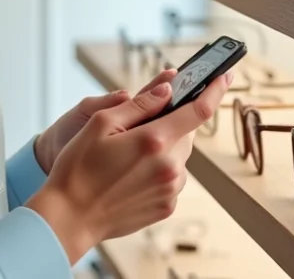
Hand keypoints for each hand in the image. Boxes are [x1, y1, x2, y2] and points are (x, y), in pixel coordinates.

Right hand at [25, 70, 233, 264]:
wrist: (69, 217)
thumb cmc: (78, 168)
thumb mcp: (100, 124)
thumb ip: (138, 105)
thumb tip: (167, 90)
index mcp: (154, 141)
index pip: (199, 110)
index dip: (215, 90)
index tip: (224, 76)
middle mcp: (170, 167)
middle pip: (186, 133)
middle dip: (171, 123)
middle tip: (139, 127)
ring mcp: (170, 190)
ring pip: (179, 156)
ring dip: (164, 148)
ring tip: (128, 156)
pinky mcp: (166, 207)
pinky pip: (171, 178)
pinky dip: (159, 169)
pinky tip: (131, 174)